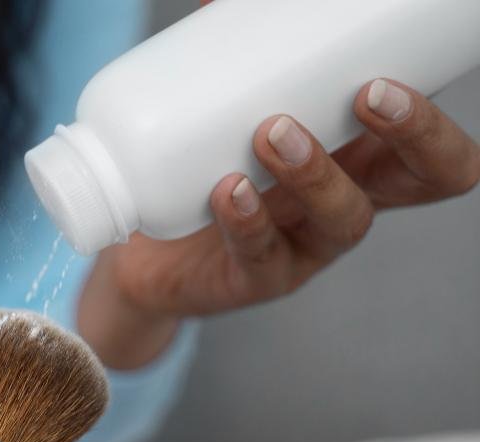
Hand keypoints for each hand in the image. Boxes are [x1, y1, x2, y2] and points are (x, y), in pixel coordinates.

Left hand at [80, 76, 478, 368]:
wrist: (145, 252)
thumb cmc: (200, 174)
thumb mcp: (227, 120)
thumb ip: (236, 70)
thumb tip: (217, 3)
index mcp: (360, 155)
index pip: (432, 142)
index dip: (431, 115)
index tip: (379, 78)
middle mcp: (348, 197)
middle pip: (426, 178)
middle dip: (415, 134)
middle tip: (368, 94)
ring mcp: (308, 245)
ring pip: (345, 216)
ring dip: (316, 171)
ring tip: (271, 133)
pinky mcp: (258, 277)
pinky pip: (263, 254)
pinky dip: (246, 219)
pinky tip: (228, 191)